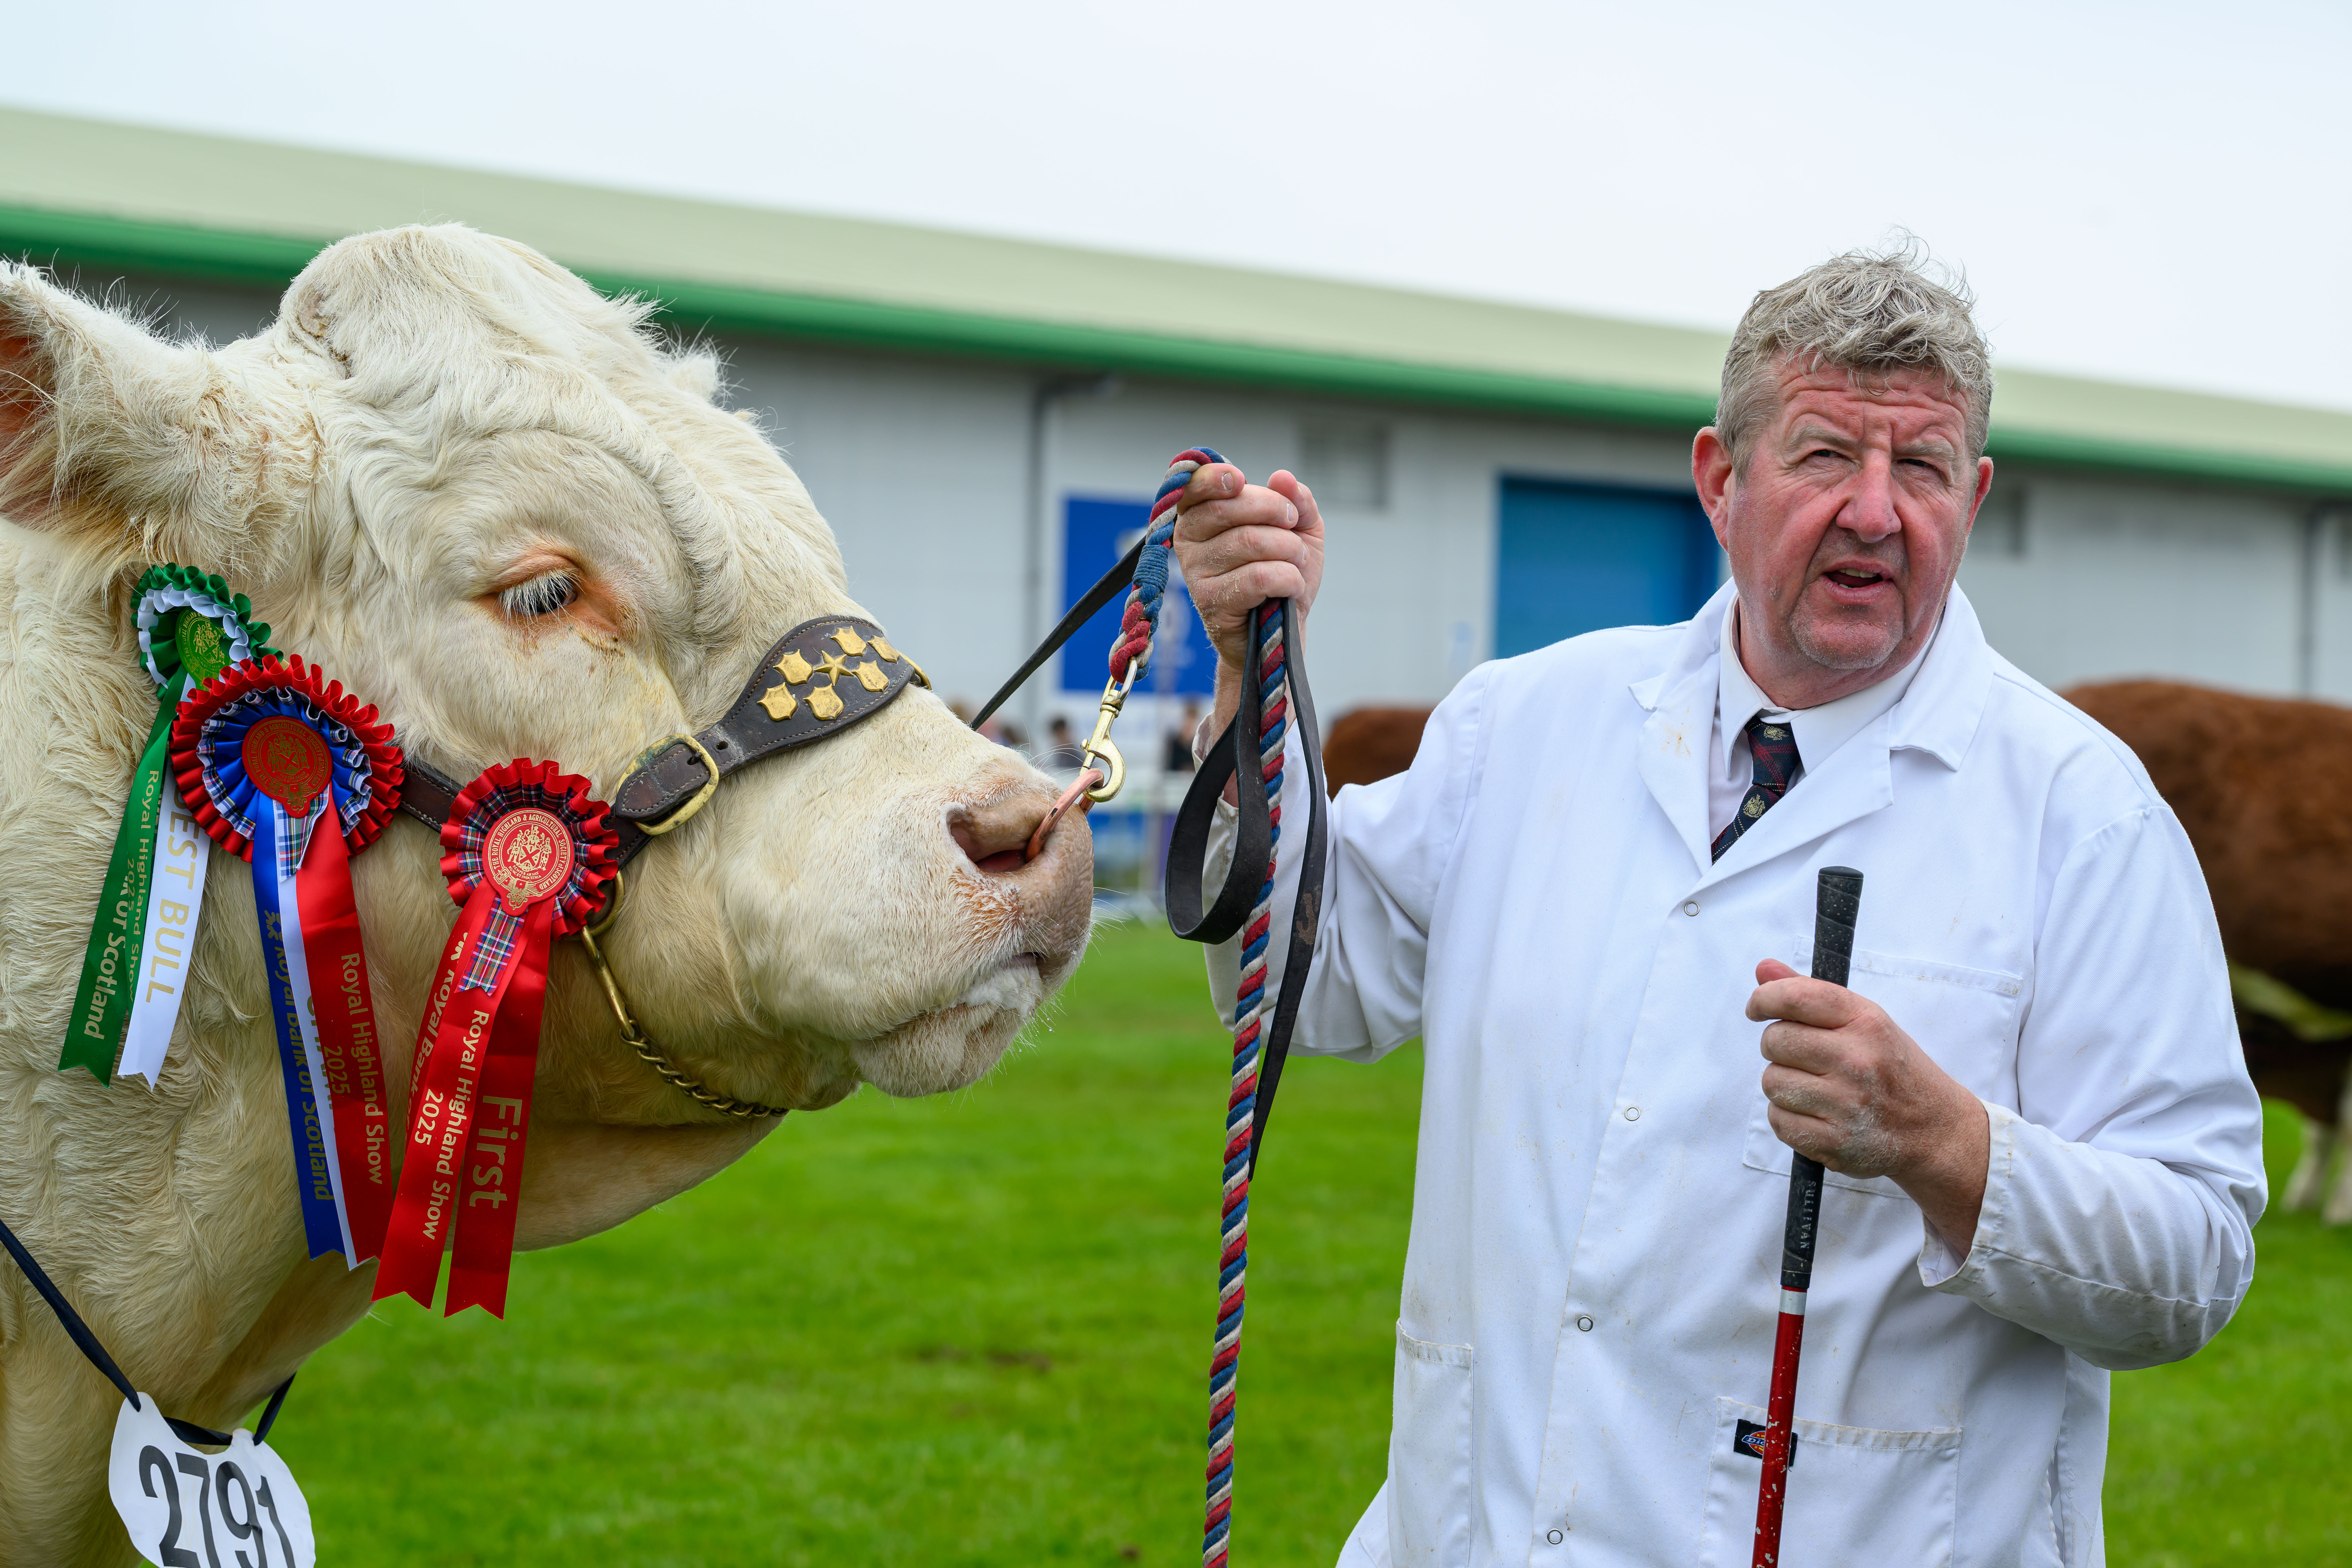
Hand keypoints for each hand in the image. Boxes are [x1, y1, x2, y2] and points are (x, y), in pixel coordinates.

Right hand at [1170, 465, 1324, 734]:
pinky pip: (1259, 578)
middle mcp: (1189, 541)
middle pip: (1231, 508)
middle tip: (1293, 526)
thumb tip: (1282, 477)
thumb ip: (1295, 501)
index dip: (1216, 477)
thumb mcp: (1299, 531)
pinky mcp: (1209, 602)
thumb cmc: (1283, 574)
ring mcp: (1195, 573)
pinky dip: (1288, 579)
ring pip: (1250, 542)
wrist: (1279, 631)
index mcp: (1200, 516)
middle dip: (1276, 512)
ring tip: (1295, 563)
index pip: (1195, 487)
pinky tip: (1290, 588)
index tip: (1239, 480)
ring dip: (1289, 551)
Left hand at [1746, 958, 1990, 1255]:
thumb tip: (1763, 968)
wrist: (1934, 1131)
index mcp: (1866, 1023)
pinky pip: (1778, 1120)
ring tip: (1817, 1089)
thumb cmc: (1892, 1069)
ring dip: (1784, 1084)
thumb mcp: (1865, 1022)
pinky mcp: (1835, 1142)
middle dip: (1778, 1046)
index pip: (1795, 997)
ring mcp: (1846, 1104)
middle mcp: (1857, 1060)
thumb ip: (1810, 993)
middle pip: (1774, 1040)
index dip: (1764, 999)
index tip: (1757, 1008)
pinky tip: (1816, 1115)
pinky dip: (1787, 1118)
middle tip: (1804, 1057)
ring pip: (1771, 1081)